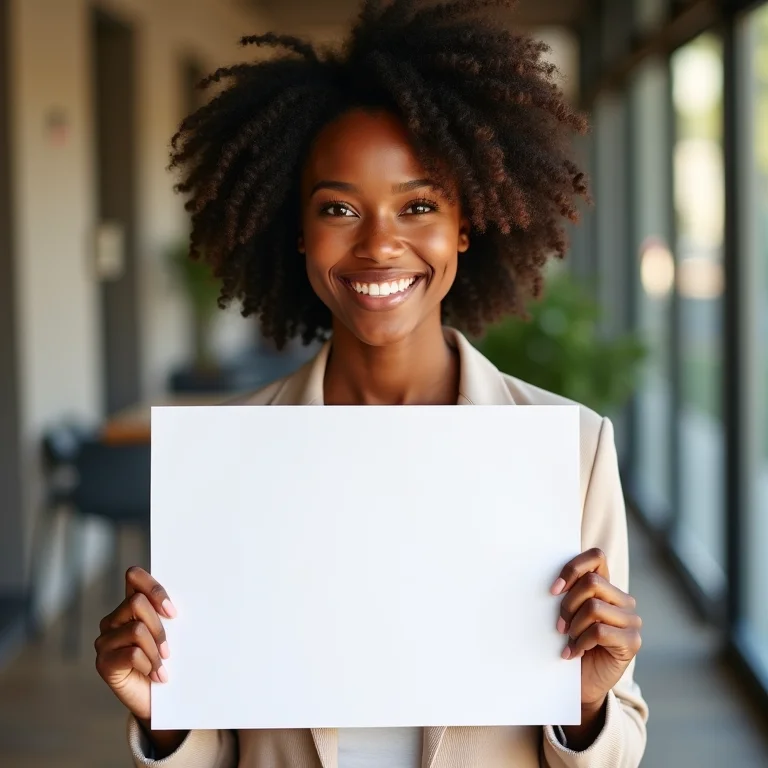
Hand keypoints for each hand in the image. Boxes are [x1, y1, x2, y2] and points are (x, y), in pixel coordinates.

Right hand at [95, 567, 185, 756]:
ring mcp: (105, 641)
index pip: (134, 576)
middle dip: (159, 626)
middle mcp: (113, 620)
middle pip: (137, 602)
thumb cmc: (168, 662)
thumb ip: (170, 614)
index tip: (173, 611)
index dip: (154, 588)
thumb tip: (196, 592)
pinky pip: (131, 653)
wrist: (158, 700)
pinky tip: (155, 676)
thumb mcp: (172, 634)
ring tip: (162, 666)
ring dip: (155, 650)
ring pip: (136, 629)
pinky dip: (149, 665)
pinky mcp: (103, 663)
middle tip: (169, 649)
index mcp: (130, 606)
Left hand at [551, 548, 641, 711]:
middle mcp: (623, 600)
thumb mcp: (568, 614)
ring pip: (594, 606)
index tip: (553, 590)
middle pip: (592, 582)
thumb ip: (568, 593)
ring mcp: (631, 621)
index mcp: (607, 588)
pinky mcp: (632, 642)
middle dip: (568, 604)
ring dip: (574, 626)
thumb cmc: (571, 644)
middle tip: (559, 626)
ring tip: (569, 640)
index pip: (596, 557)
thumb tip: (553, 581)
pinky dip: (581, 642)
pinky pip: (599, 631)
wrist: (581, 683)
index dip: (572, 568)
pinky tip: (574, 653)